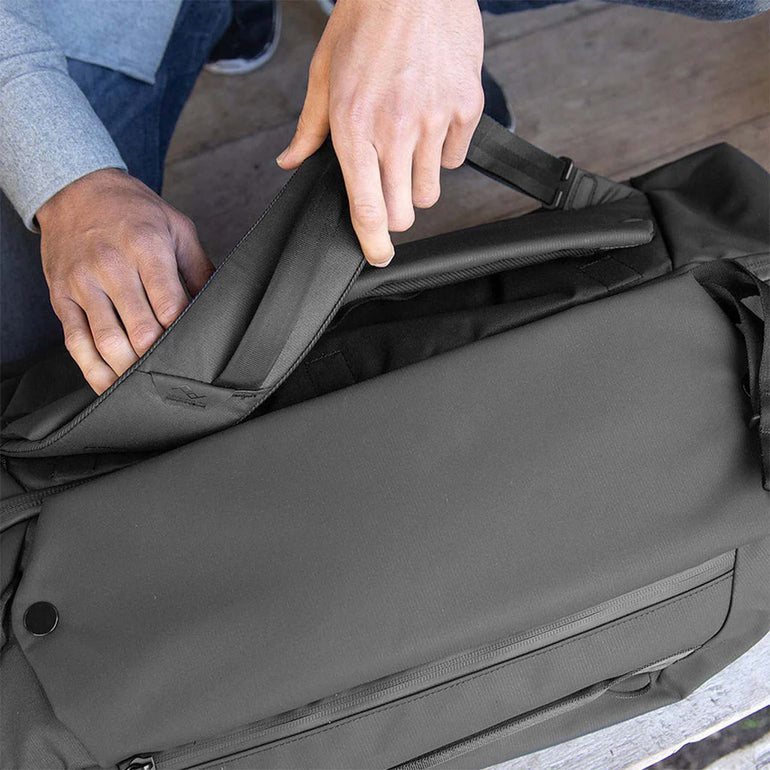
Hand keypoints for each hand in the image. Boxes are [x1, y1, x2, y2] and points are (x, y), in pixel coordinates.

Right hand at [37, 169, 213, 393]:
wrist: (75, 188)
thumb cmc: (133, 210)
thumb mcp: (177, 227)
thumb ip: (199, 269)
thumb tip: (219, 303)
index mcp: (145, 247)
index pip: (169, 304)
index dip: (184, 333)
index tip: (196, 348)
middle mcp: (111, 267)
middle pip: (140, 329)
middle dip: (160, 357)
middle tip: (177, 373)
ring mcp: (82, 284)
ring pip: (106, 341)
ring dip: (129, 370)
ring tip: (148, 386)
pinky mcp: (60, 297)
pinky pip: (75, 341)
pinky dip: (92, 369)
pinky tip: (109, 384)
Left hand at [277, 0, 484, 266]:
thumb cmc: (366, 21)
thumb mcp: (325, 73)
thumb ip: (310, 128)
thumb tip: (291, 162)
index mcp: (353, 126)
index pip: (366, 207)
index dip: (372, 243)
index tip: (377, 256)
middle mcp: (395, 130)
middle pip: (402, 211)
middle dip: (394, 211)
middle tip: (389, 188)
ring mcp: (434, 119)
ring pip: (430, 190)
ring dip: (417, 181)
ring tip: (409, 143)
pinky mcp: (466, 107)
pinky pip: (456, 158)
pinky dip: (444, 150)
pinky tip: (432, 119)